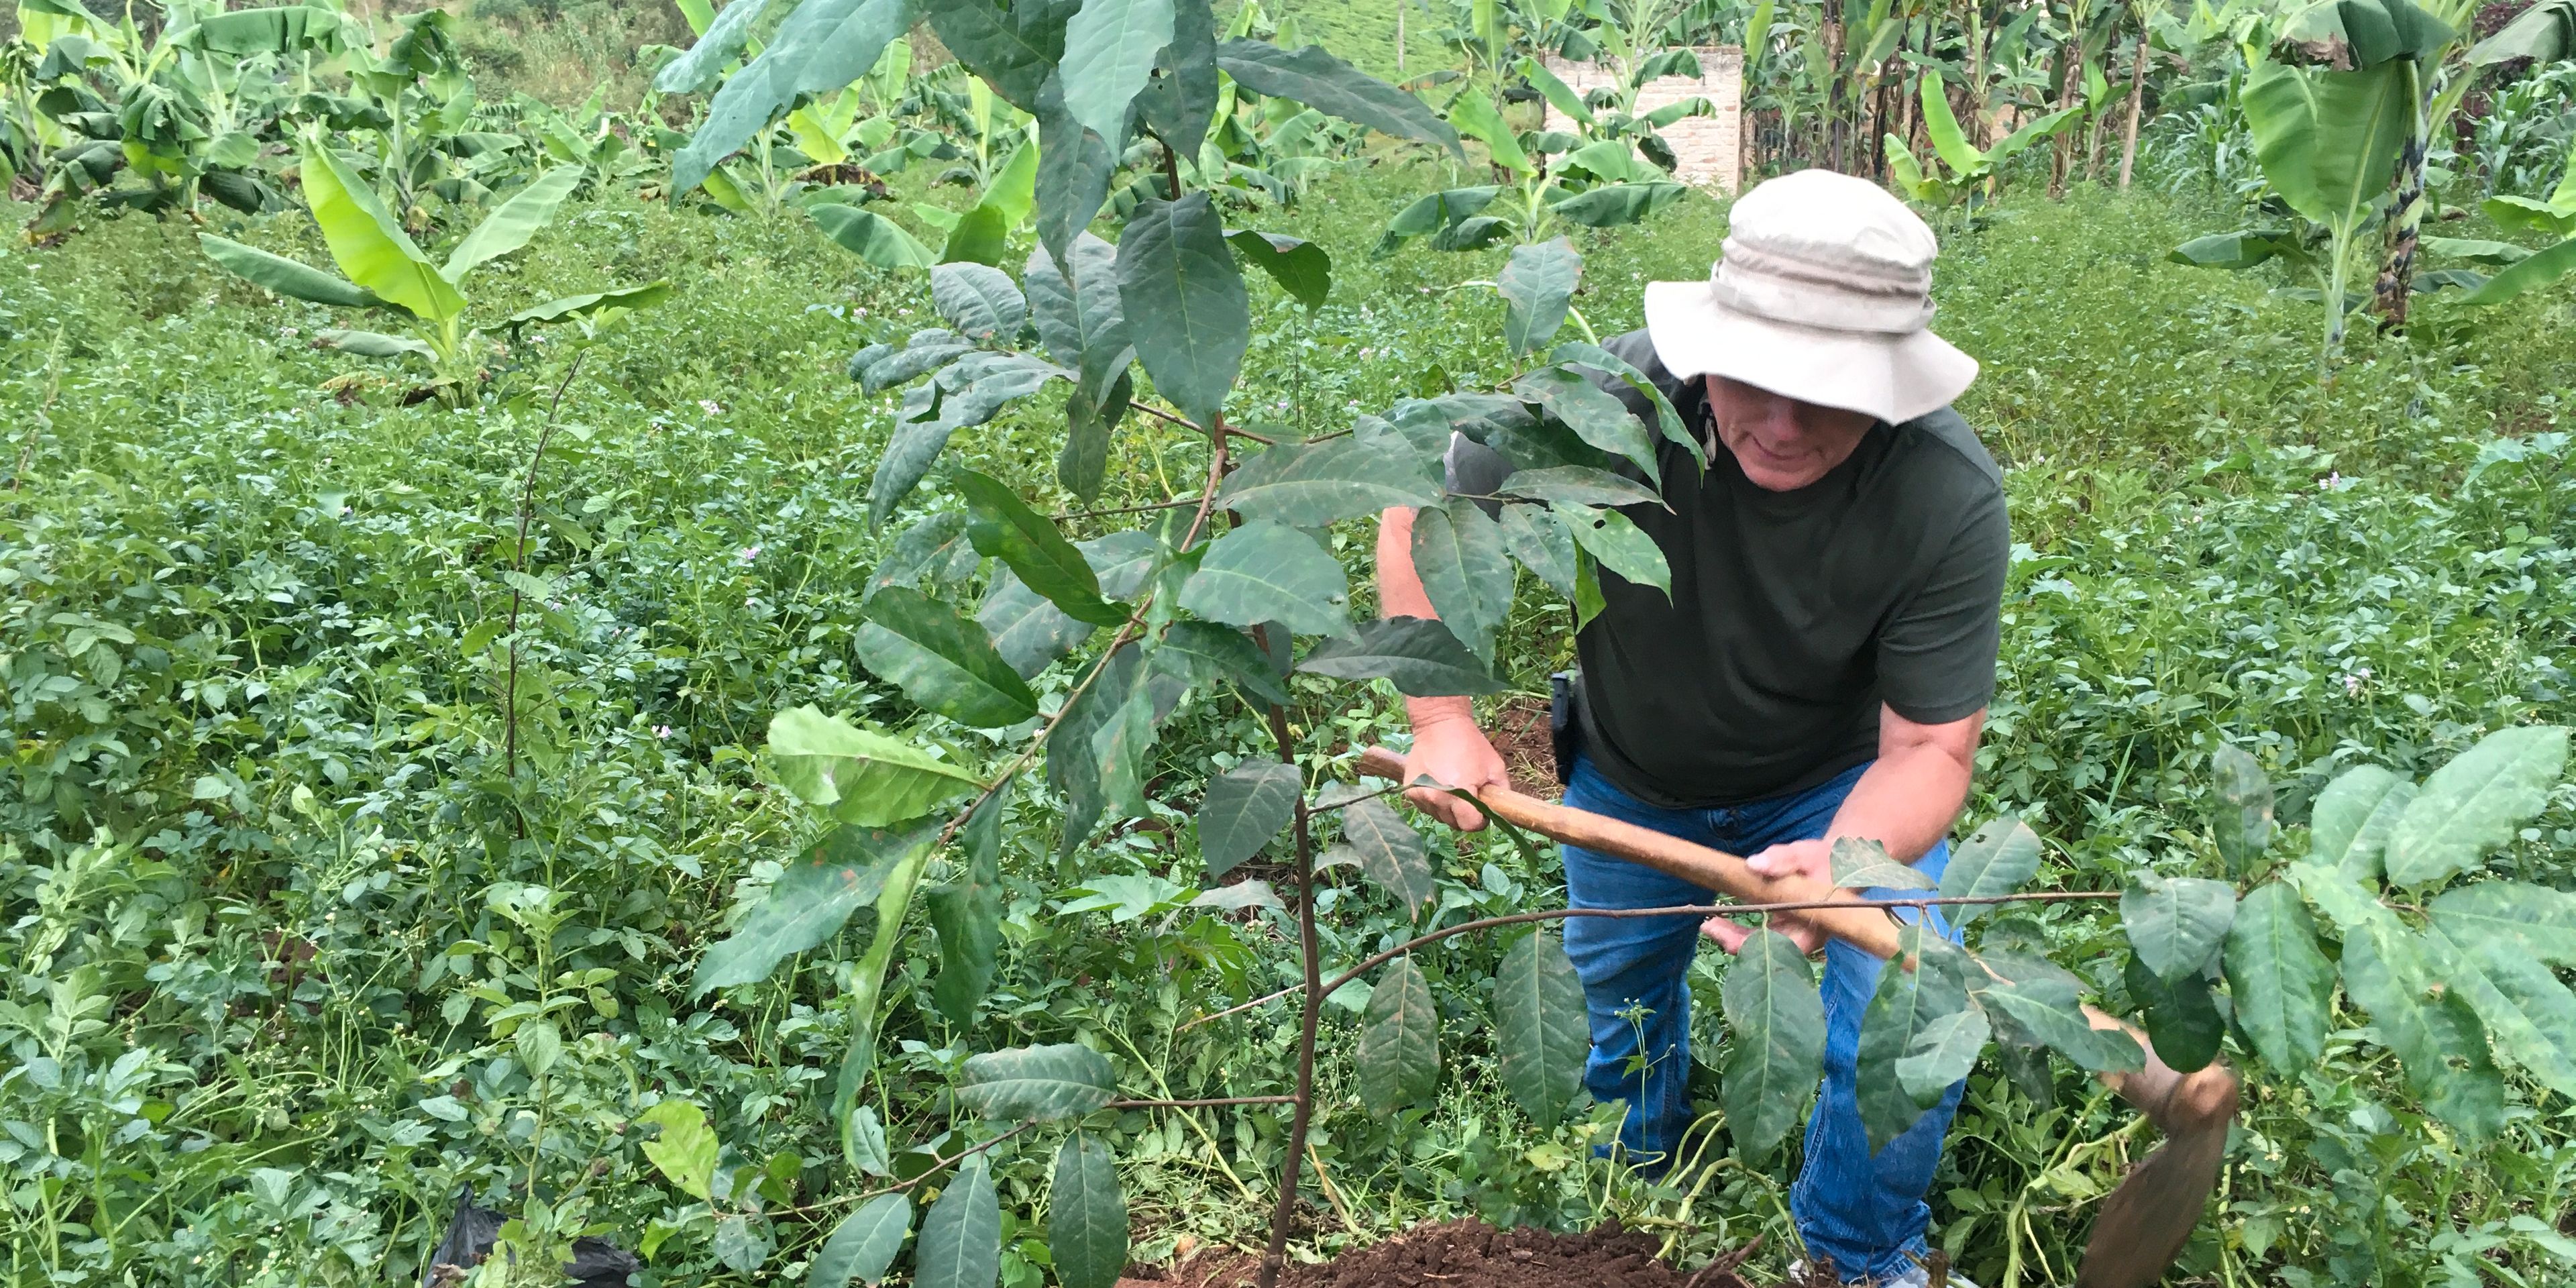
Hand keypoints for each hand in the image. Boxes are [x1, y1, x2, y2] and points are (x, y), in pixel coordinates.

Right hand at [1402, 718, 1508, 830]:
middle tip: (1468, 795)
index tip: (1481, 807)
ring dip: (1449, 809)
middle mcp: (1437, 798)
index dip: (1480, 820)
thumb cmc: (1471, 744)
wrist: (1439, 724)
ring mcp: (1421, 796)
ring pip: (1440, 817)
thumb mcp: (1495, 767)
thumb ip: (1500, 794)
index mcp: (1460, 793)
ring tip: (1452, 787)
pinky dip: (1435, 801)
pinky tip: (1439, 784)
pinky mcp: (1411, 792)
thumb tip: (1499, 813)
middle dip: (1464, 814)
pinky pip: (1428, 807)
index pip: (1470, 825)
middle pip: (1455, 824)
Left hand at [1700, 837, 1832, 954]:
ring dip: (1736, 938)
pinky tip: (1720, 921)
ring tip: (1710, 925)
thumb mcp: (1804, 855)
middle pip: (1769, 951)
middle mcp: (1805, 935)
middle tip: (1709, 927)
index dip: (1755, 946)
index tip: (1728, 937)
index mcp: (1815, 924)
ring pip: (1763, 945)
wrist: (1838, 861)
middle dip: (1737, 942)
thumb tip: (1753, 865)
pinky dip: (1741, 931)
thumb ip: (1781, 859)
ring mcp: (1795, 933)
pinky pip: (1762, 936)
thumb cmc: (1824, 859)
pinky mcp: (1786, 927)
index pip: (1785, 947)